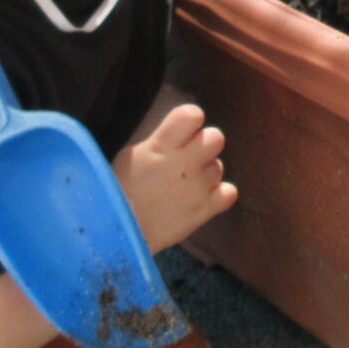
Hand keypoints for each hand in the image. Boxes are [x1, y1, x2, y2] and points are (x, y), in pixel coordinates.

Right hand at [114, 101, 236, 250]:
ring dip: (205, 173)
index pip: (192, 114)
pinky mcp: (204, 210)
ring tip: (184, 185)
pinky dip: (219, 194)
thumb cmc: (119, 191)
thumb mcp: (132, 155)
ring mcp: (197, 187)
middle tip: (187, 159)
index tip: (182, 133)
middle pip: (216, 137)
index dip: (191, 121)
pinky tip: (202, 197)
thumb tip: (178, 135)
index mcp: (162, 145)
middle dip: (204, 145)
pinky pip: (229, 192)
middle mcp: (184, 163)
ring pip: (218, 166)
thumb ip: (160, 142)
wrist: (120, 233)